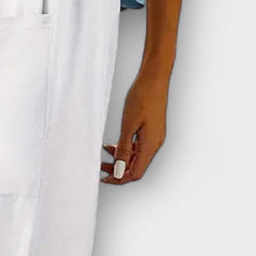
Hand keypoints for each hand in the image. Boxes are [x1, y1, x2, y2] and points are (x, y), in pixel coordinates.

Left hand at [101, 65, 171, 184]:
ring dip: (120, 158)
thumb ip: (123, 150)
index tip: (105, 178)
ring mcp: (154, 137)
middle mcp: (155, 143)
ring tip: (104, 154)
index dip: (120, 178)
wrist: (154, 78)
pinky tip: (113, 144)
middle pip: (136, 166)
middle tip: (101, 167)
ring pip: (136, 156)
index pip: (135, 172)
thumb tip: (119, 170)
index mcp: (150, 144)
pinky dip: (125, 148)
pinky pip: (138, 146)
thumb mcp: (128, 125)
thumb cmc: (142, 97)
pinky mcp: (151, 130)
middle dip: (118, 169)